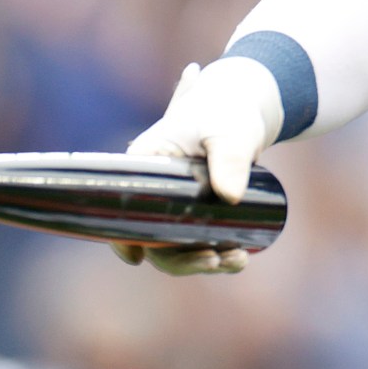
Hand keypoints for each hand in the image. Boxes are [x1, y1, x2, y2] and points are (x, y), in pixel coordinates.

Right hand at [113, 58, 282, 276]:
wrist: (245, 107)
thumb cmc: (228, 112)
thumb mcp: (229, 133)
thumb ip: (230, 159)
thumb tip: (231, 197)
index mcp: (147, 163)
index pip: (122, 207)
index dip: (122, 237)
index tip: (137, 258)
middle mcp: (156, 190)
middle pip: (154, 237)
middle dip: (182, 259)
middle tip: (215, 261)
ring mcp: (176, 204)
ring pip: (179, 245)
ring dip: (203, 261)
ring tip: (239, 260)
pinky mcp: (197, 210)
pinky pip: (199, 241)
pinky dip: (218, 254)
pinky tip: (242, 257)